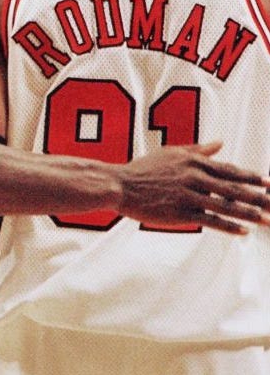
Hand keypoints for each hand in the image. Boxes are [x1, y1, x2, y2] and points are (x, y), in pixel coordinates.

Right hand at [117, 141, 269, 233]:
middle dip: (259, 197)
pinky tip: (243, 231)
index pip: (230, 171)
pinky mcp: (180, 213)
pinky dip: (228, 226)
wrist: (118, 185)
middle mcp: (194, 177)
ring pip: (226, 206)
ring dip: (250, 214)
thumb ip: (197, 150)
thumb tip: (220, 142)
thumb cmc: (142, 169)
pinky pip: (210, 220)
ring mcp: (188, 196)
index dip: (252, 178)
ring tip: (268, 220)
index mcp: (193, 162)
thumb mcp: (170, 153)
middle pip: (234, 189)